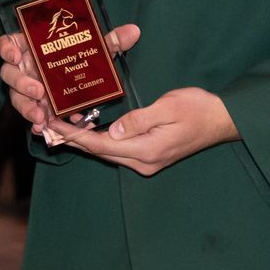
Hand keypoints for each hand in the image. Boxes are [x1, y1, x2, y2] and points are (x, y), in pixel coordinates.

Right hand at [0, 23, 140, 142]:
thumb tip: (134, 31)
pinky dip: (35, 123)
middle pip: (9, 73)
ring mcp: (26, 89)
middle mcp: (24, 68)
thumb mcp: (95, 50)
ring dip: (26, 107)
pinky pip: (29, 115)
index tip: (15, 55)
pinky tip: (43, 129)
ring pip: (16, 97)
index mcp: (31, 47)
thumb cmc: (80, 58)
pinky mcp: (34, 107)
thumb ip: (110, 41)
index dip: (6, 48)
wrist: (81, 83)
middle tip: (37, 90)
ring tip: (41, 116)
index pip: (7, 43)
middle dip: (20, 82)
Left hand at [59, 86, 238, 176]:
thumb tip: (113, 130)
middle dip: (73, 139)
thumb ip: (140, 120)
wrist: (222, 120)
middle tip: (46, 124)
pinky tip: (87, 131)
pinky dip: (99, 141)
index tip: (52, 126)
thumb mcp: (169, 107)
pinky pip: (118, 150)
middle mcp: (144, 162)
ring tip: (59, 127)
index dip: (75, 136)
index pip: (102, 145)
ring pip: (108, 152)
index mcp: (147, 151)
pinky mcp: (150, 157)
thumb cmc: (198, 109)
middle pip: (101, 152)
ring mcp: (147, 162)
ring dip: (84, 141)